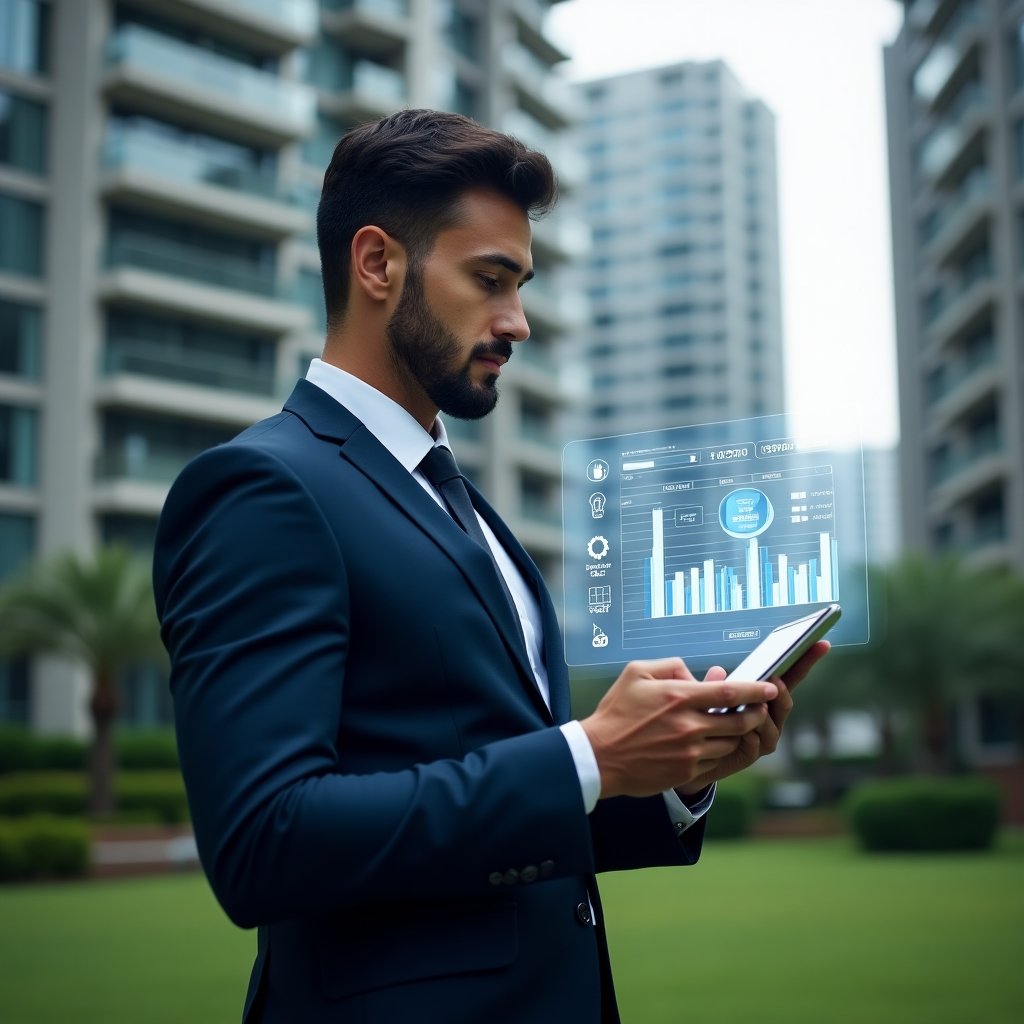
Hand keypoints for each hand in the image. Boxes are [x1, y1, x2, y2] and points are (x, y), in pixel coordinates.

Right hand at [579, 657, 778, 799]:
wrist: (600, 755)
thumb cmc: (616, 712)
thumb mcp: (635, 673)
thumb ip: (669, 667)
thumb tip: (694, 674)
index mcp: (678, 697)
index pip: (729, 693)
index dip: (755, 691)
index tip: (770, 688)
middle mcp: (688, 725)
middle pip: (739, 721)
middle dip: (755, 714)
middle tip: (760, 709)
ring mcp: (689, 751)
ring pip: (730, 742)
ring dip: (738, 733)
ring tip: (736, 725)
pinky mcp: (686, 771)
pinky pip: (715, 761)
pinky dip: (720, 751)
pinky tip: (713, 743)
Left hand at [673, 640, 832, 794]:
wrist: (696, 753)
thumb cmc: (705, 718)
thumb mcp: (707, 695)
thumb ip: (713, 685)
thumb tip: (718, 670)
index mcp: (765, 696)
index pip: (790, 675)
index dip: (806, 659)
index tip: (821, 642)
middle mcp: (771, 716)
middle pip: (785, 700)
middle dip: (781, 689)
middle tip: (774, 679)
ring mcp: (765, 736)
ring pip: (771, 723)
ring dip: (761, 713)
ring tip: (754, 705)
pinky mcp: (752, 754)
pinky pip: (756, 744)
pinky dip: (749, 735)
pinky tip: (742, 732)